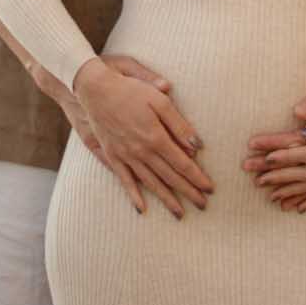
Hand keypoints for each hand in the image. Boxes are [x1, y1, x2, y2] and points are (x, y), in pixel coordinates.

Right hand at [73, 56, 213, 220]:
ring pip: (151, 183)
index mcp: (156, 137)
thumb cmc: (131, 90)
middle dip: (188, 192)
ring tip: (180, 213)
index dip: (197, 177)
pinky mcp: (113, 156)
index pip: (182, 163)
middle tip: (203, 205)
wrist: (96, 90)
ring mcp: (126, 156)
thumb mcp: (159, 101)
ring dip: (167, 199)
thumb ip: (179, 124)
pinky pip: (125, 181)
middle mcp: (142, 152)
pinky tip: (142, 209)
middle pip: (170, 177)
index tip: (209, 189)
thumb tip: (197, 146)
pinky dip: (134, 195)